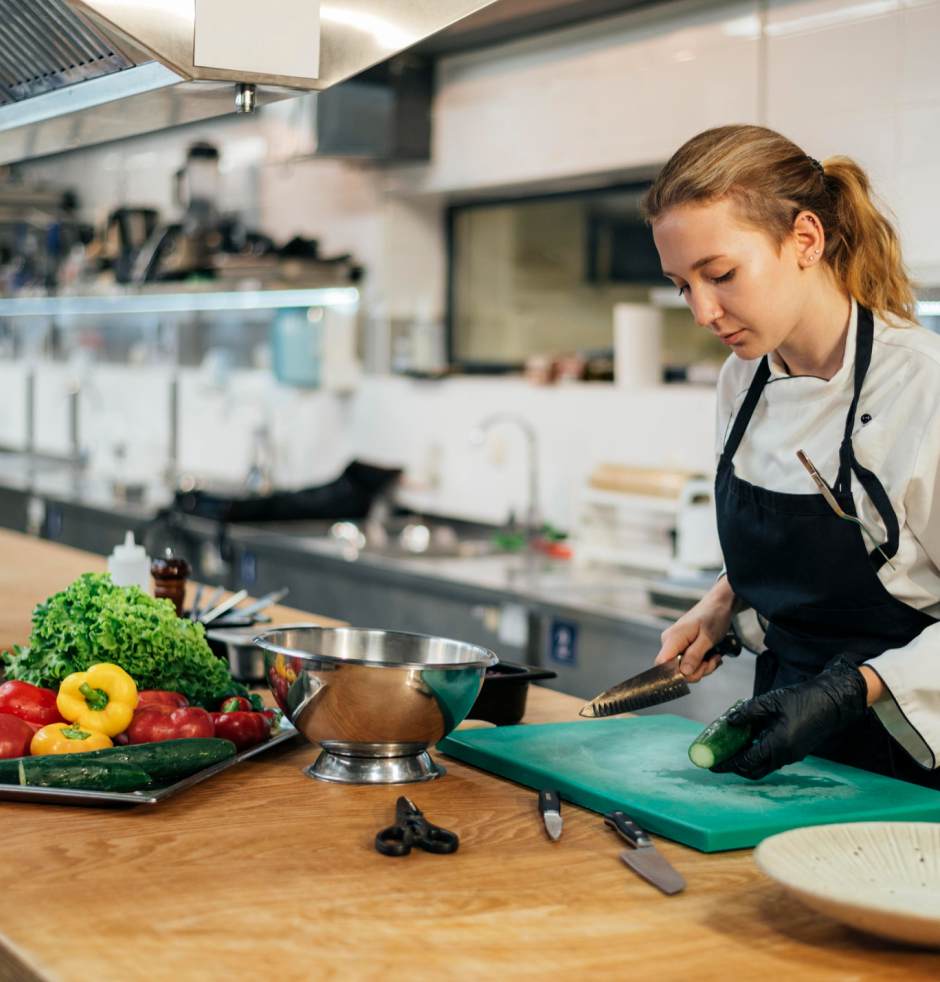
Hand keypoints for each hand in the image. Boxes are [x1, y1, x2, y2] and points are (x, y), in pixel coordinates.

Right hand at [655, 576, 739, 681]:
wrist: (718, 605)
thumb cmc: (714, 616)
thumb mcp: (708, 638)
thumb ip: (695, 655)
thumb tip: (684, 672)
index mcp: (673, 638)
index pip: (662, 664)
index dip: (675, 674)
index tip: (695, 672)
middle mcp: (670, 642)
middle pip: (675, 669)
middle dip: (696, 671)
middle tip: (712, 663)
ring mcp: (675, 644)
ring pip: (683, 668)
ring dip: (701, 668)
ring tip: (715, 658)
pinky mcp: (682, 646)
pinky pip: (688, 662)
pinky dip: (701, 663)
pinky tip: (712, 656)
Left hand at [711, 656, 868, 779]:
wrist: (831, 701)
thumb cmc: (802, 699)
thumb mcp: (770, 702)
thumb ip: (747, 713)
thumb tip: (729, 722)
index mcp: (777, 745)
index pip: (746, 762)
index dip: (728, 764)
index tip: (713, 764)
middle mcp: (785, 755)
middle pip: (754, 770)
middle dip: (735, 767)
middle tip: (719, 758)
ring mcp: (792, 755)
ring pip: (764, 765)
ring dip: (747, 760)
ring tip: (730, 747)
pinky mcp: (796, 751)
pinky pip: (773, 758)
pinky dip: (758, 753)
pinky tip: (749, 739)